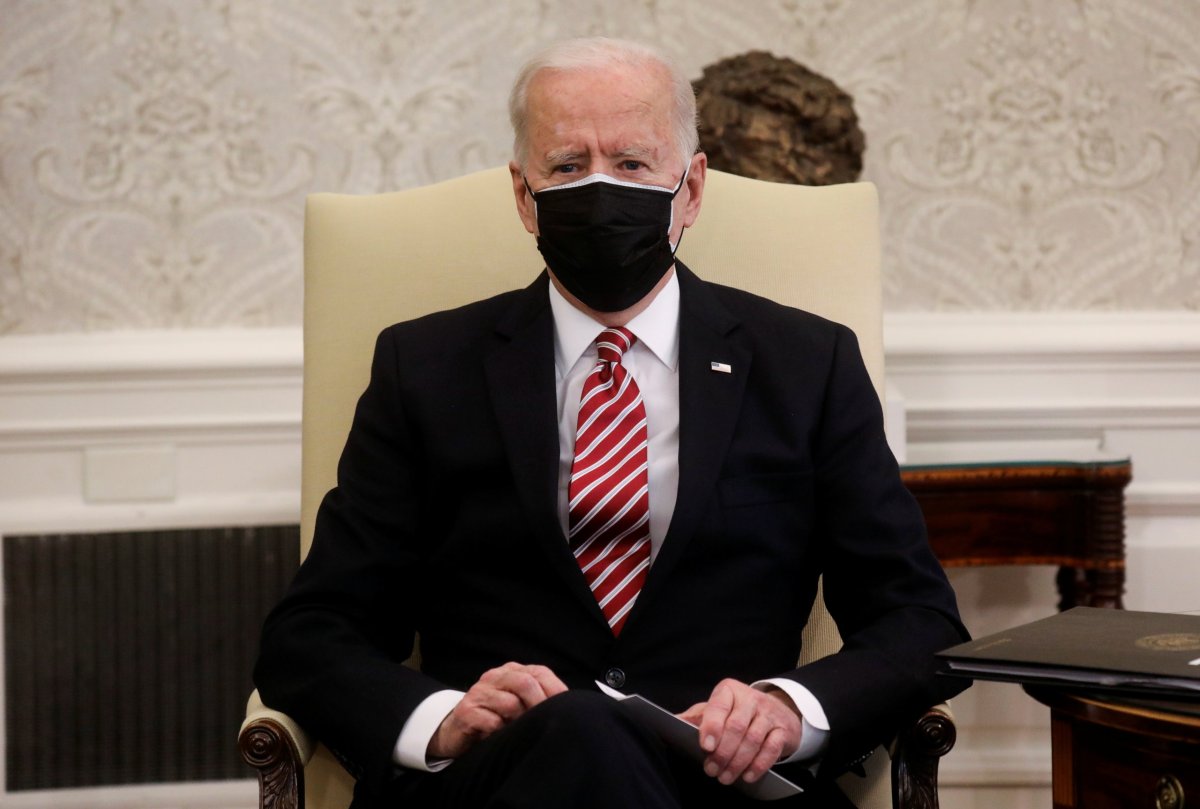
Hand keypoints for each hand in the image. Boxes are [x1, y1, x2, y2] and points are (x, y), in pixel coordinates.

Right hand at [427, 662, 567, 759]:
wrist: (457, 731)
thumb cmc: (495, 718)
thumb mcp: (519, 704)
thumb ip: (538, 698)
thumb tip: (566, 706)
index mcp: (511, 671)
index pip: (540, 673)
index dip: (556, 691)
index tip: (566, 710)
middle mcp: (494, 677)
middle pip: (525, 683)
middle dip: (539, 705)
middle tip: (544, 722)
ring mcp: (478, 692)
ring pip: (510, 703)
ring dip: (519, 721)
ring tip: (518, 730)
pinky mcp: (466, 711)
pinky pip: (492, 721)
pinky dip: (500, 731)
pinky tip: (499, 735)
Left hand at [677, 679, 801, 785]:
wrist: (778, 710)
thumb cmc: (739, 711)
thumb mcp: (717, 708)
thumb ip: (697, 715)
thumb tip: (674, 721)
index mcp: (729, 691)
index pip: (719, 707)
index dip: (712, 727)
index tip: (706, 746)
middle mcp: (751, 699)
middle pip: (736, 726)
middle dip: (722, 753)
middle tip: (711, 770)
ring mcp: (769, 714)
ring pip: (753, 739)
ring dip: (737, 763)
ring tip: (725, 777)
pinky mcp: (783, 730)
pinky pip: (771, 749)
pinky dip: (758, 765)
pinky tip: (747, 776)